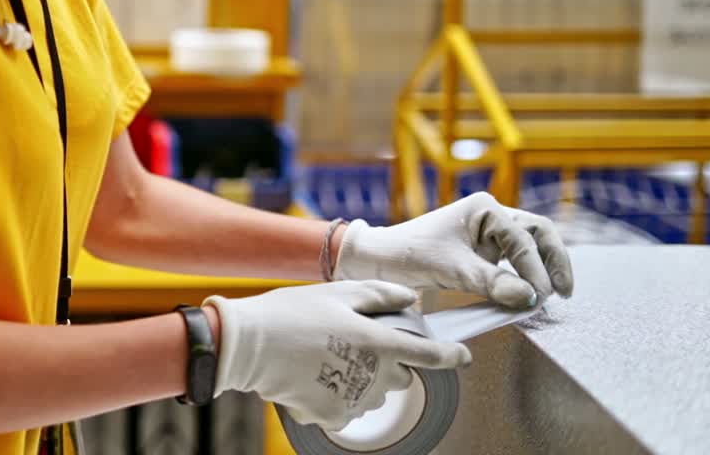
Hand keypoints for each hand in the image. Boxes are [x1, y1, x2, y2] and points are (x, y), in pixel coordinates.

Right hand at [205, 281, 469, 430]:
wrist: (248, 346)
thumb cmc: (290, 313)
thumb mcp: (336, 292)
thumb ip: (379, 295)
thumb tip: (409, 298)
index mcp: (377, 341)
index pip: (428, 354)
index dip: (451, 355)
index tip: (461, 356)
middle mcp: (372, 375)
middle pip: (400, 377)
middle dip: (388, 363)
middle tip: (355, 344)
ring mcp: (353, 399)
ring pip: (374, 395)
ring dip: (362, 381)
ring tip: (327, 359)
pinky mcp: (332, 416)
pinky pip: (347, 409)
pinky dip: (336, 397)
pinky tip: (314, 377)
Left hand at [333, 192, 574, 307]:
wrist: (380, 261)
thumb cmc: (409, 254)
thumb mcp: (451, 269)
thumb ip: (492, 282)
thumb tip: (530, 297)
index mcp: (485, 208)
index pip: (525, 238)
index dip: (536, 268)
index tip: (540, 296)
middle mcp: (492, 217)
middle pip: (539, 235)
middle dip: (554, 262)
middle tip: (563, 292)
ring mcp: (490, 235)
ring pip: (531, 249)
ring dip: (543, 270)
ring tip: (554, 296)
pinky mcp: (485, 254)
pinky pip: (514, 265)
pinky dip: (525, 279)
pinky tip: (531, 297)